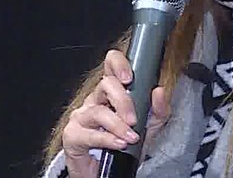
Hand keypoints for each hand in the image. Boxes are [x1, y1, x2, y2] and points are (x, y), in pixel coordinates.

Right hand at [62, 50, 170, 176]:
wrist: (109, 171)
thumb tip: (159, 91)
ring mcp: (82, 116)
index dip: (118, 64)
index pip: (110, 65)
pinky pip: (88, 134)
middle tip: (134, 119)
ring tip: (130, 137)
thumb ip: (159, 110)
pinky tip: (118, 144)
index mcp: (112, 92)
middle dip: (123, 101)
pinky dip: (107, 139)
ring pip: (98, 111)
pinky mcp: (73, 135)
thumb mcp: (150, 126)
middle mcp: (95, 100)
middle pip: (105, 84)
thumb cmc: (126, 143)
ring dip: (117, 125)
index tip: (129, 77)